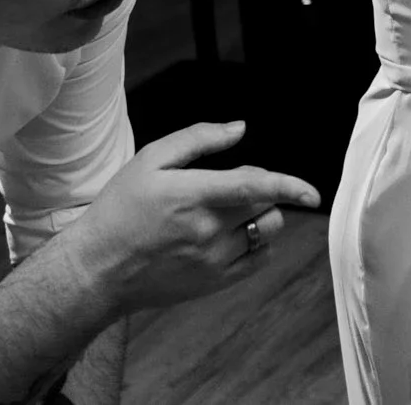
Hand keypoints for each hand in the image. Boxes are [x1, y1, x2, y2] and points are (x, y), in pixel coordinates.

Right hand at [65, 121, 320, 312]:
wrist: (97, 269)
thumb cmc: (120, 210)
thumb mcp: (150, 161)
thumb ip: (198, 139)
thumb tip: (239, 128)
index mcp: (192, 195)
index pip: (254, 187)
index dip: (289, 186)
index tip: (313, 192)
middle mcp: (207, 230)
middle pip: (265, 205)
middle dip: (259, 190)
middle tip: (228, 188)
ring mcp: (213, 260)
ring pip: (266, 232)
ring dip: (261, 216)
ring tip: (230, 213)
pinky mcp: (214, 282)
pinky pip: (258, 259)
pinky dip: (257, 243)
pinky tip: (232, 236)